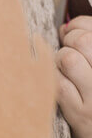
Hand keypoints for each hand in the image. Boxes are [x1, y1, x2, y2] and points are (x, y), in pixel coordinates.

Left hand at [57, 17, 91, 137]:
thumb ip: (89, 50)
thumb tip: (65, 27)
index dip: (78, 24)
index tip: (71, 29)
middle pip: (82, 40)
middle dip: (68, 39)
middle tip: (67, 48)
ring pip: (68, 59)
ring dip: (59, 59)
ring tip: (63, 68)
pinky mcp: (80, 113)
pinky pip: (57, 83)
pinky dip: (50, 77)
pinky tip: (54, 81)